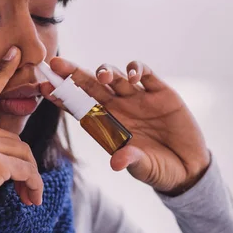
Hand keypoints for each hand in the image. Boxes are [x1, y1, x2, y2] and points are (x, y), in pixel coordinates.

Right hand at [0, 47, 43, 232]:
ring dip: (31, 178)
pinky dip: (32, 185)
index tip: (15, 53)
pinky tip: (28, 198)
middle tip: (27, 190)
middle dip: (24, 166)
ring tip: (29, 197)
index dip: (1, 72)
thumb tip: (4, 160)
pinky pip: (25, 171)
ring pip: (24, 156)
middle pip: (15, 140)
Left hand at [41, 57, 210, 193]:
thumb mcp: (143, 167)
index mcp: (106, 125)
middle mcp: (118, 108)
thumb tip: (116, 161)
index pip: (78, 106)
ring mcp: (138, 98)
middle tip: (56, 63)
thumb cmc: (158, 169)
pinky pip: (146, 74)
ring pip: (115, 76)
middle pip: (91, 85)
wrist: (188, 167)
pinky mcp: (160, 92)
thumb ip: (130, 160)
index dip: (62, 96)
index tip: (44, 87)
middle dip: (73, 74)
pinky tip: (133, 77)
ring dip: (106, 71)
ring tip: (103, 75)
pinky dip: (137, 70)